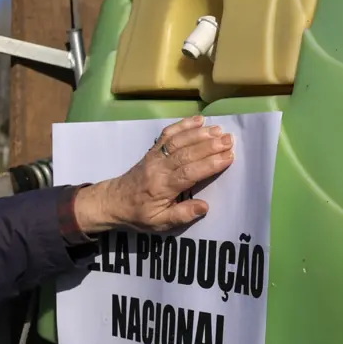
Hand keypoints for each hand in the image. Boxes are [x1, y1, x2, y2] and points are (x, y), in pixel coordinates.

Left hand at [73, 115, 233, 234]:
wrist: (112, 201)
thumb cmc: (138, 214)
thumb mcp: (158, 223)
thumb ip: (181, 215)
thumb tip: (204, 206)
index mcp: (161, 187)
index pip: (188, 173)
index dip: (209, 164)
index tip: (228, 157)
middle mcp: (158, 168)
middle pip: (186, 153)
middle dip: (209, 145)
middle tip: (230, 140)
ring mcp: (154, 157)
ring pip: (177, 141)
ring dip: (199, 134)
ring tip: (219, 130)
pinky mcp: (152, 151)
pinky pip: (167, 135)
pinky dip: (183, 125)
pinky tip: (199, 120)